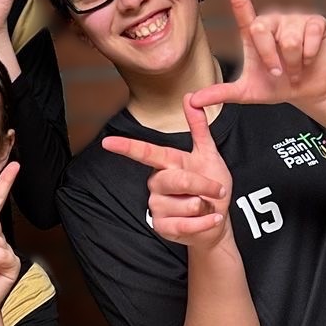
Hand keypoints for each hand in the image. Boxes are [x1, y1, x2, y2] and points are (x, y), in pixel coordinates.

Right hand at [102, 97, 234, 249]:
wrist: (217, 220)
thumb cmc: (211, 188)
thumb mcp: (208, 155)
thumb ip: (199, 128)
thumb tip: (190, 97)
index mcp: (166, 164)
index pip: (144, 153)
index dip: (126, 147)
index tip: (107, 142)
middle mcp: (156, 184)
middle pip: (177, 180)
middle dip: (204, 185)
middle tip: (218, 190)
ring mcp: (157, 207)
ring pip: (185, 204)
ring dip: (206, 206)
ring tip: (206, 206)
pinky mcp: (162, 228)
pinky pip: (186, 225)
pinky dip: (206, 222)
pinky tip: (212, 218)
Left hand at [188, 0, 325, 114]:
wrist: (306, 91)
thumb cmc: (275, 87)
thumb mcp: (245, 93)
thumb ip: (220, 94)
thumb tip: (192, 101)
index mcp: (253, 31)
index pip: (241, 4)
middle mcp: (272, 20)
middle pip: (261, 30)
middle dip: (270, 59)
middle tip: (279, 72)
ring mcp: (295, 19)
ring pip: (287, 39)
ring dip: (292, 62)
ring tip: (296, 67)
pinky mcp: (316, 23)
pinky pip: (309, 39)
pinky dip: (309, 57)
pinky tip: (310, 59)